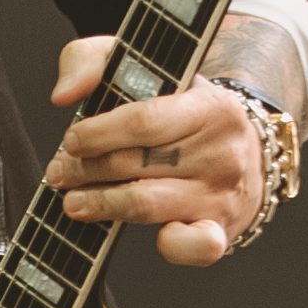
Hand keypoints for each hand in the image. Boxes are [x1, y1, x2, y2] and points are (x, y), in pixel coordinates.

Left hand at [45, 36, 265, 266]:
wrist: (248, 153)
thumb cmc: (184, 111)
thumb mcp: (148, 70)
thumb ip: (95, 60)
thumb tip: (63, 94)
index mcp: (207, 105)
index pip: (145, 120)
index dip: (98, 134)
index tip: (71, 140)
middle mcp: (219, 150)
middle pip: (136, 164)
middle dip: (86, 170)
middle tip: (59, 171)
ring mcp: (220, 193)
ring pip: (147, 204)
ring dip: (101, 204)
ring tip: (74, 202)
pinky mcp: (220, 231)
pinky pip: (197, 247)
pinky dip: (172, 245)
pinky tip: (152, 235)